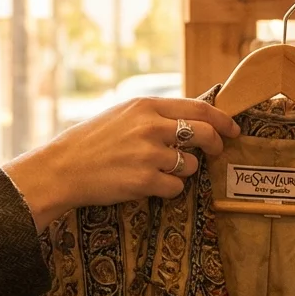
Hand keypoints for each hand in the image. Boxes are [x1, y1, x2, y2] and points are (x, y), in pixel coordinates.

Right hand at [3, 97, 240, 229]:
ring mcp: (149, 154)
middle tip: (216, 152)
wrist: (62, 169)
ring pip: (190, 164)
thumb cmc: (90, 142)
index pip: (199, 107)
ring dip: (183, 170)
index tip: (232, 128)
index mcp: (146, 106)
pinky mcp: (145, 181)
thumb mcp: (122, 114)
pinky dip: (168, 189)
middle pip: (204, 134)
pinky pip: (175, 188)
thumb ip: (154, 114)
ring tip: (159, 170)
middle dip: (216, 144)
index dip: (222, 119)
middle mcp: (151, 127)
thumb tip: (192, 118)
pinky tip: (149, 185)